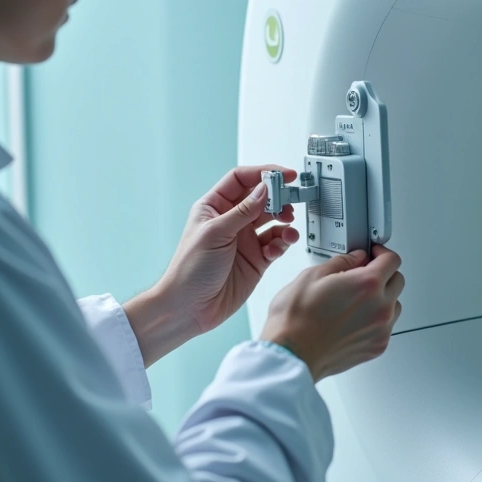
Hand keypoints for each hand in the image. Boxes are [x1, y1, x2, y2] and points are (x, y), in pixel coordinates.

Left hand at [125, 165, 299, 366]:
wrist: (190, 308)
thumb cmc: (189, 270)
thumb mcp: (215, 233)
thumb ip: (243, 211)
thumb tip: (264, 190)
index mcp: (214, 207)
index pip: (242, 180)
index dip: (264, 173)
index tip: (284, 175)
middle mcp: (231, 221)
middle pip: (261, 198)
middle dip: (279, 197)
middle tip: (292, 199)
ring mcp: (245, 241)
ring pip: (273, 221)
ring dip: (284, 220)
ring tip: (289, 223)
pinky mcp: (257, 260)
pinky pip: (276, 244)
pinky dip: (283, 241)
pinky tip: (282, 243)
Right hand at [260, 245, 404, 381]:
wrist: (292, 353)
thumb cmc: (296, 320)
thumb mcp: (312, 275)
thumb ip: (341, 262)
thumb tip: (355, 258)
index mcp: (367, 284)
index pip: (392, 260)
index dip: (381, 252)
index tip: (373, 254)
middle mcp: (380, 307)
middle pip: (398, 281)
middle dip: (383, 274)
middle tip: (364, 274)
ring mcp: (381, 329)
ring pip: (394, 305)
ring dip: (382, 297)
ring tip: (357, 299)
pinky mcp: (377, 347)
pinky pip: (386, 327)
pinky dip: (376, 319)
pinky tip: (354, 318)